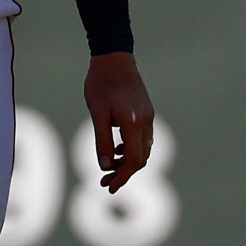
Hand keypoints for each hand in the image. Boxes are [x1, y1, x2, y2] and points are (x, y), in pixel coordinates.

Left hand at [84, 52, 154, 192]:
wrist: (114, 58)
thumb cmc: (101, 84)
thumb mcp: (97, 113)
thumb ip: (102, 140)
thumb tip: (105, 167)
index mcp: (133, 123)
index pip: (132, 160)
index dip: (122, 177)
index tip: (109, 187)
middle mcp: (145, 121)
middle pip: (140, 158)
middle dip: (123, 173)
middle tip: (103, 182)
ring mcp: (148, 117)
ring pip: (143, 150)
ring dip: (127, 162)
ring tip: (108, 168)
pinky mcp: (146, 112)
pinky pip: (143, 139)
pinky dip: (131, 150)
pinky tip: (116, 150)